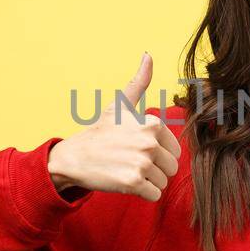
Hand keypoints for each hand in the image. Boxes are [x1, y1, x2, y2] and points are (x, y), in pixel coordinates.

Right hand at [47, 51, 181, 201]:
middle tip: (131, 163)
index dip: (158, 154)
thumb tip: (148, 55)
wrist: (74, 158)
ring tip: (127, 171)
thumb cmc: (100, 132)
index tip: (136, 150)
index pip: (175, 151)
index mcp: (152, 123)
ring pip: (163, 182)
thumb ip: (139, 83)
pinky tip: (125, 182)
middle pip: (171, 168)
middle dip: (155, 170)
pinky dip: (142, 194)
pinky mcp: (133, 182)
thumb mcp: (120, 106)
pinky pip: (154, 195)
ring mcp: (142, 162)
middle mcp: (149, 141)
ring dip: (148, 182)